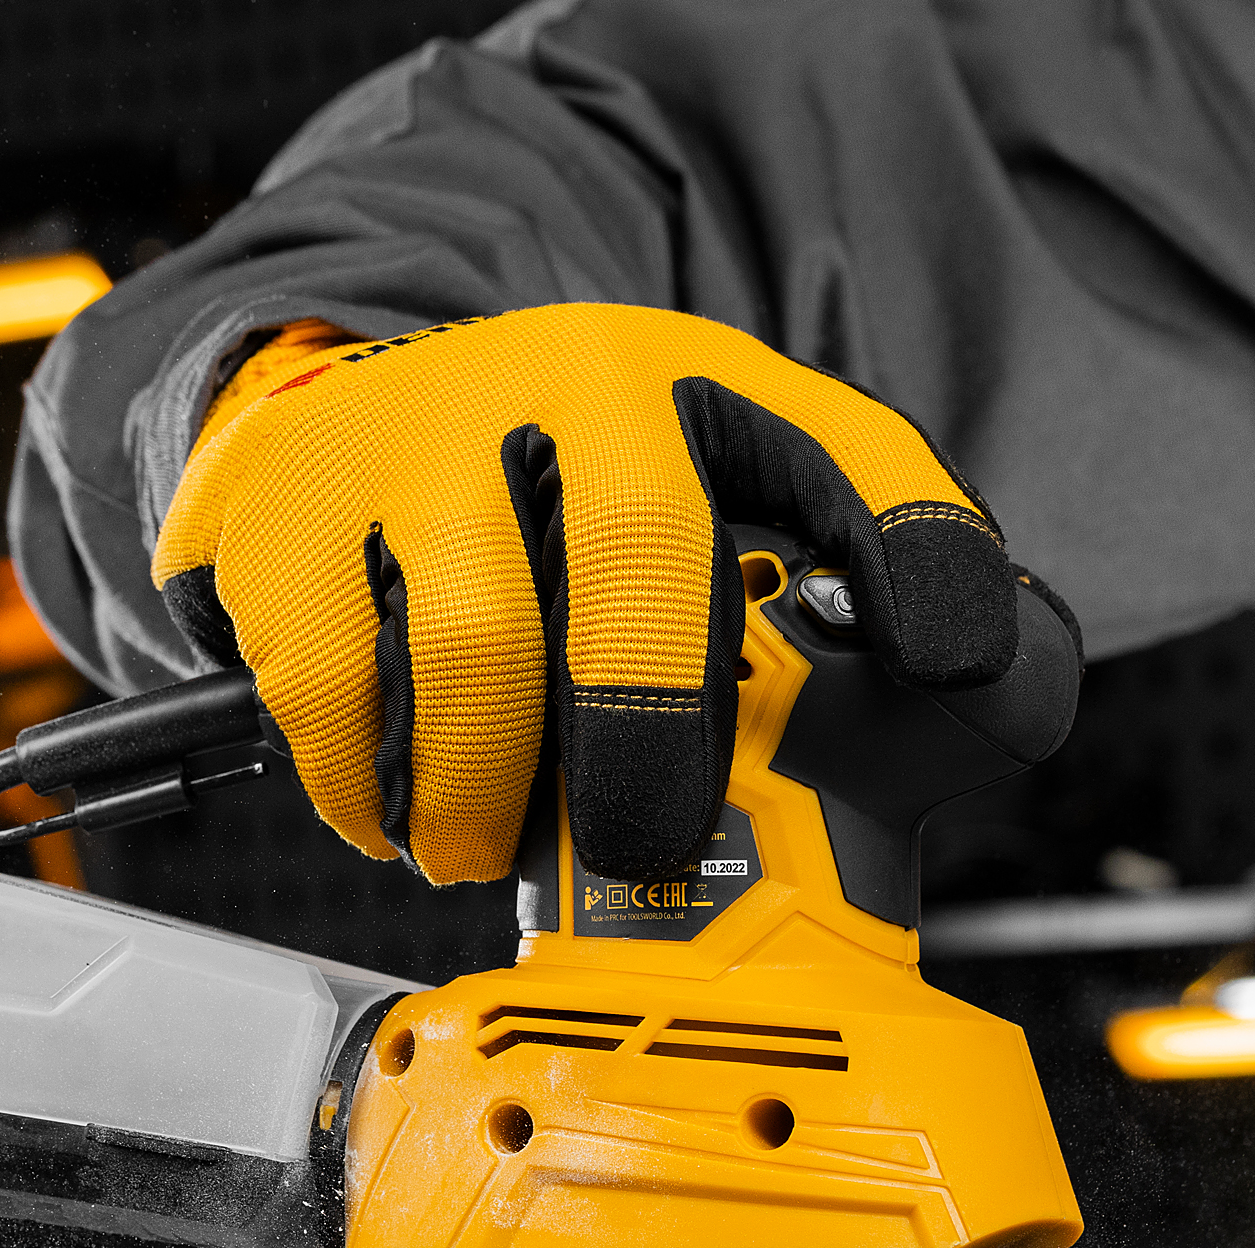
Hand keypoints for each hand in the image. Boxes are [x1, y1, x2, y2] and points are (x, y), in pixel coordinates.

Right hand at [153, 303, 1020, 883]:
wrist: (341, 413)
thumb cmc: (548, 500)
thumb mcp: (695, 499)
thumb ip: (836, 598)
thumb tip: (968, 696)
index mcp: (697, 388)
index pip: (848, 452)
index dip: (917, 555)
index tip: (951, 667)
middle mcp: (562, 388)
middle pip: (638, 559)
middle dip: (649, 739)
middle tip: (638, 849)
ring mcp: (413, 439)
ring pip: (468, 651)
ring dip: (484, 797)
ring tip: (473, 851)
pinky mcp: (286, 513)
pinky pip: (330, 690)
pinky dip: (364, 789)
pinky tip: (389, 806)